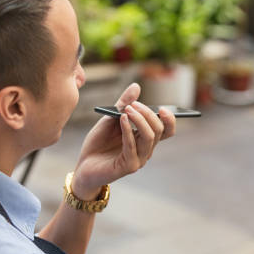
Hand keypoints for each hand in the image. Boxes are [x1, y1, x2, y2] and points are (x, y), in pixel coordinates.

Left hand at [72, 83, 175, 199]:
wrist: (83, 166)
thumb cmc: (99, 144)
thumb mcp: (110, 119)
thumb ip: (123, 105)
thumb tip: (136, 86)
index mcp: (145, 139)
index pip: (167, 131)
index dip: (170, 120)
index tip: (163, 108)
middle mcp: (146, 150)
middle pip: (159, 130)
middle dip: (148, 114)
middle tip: (132, 105)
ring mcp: (139, 159)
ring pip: (150, 137)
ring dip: (139, 120)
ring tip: (126, 110)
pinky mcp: (128, 167)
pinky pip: (133, 146)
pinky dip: (128, 130)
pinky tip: (122, 119)